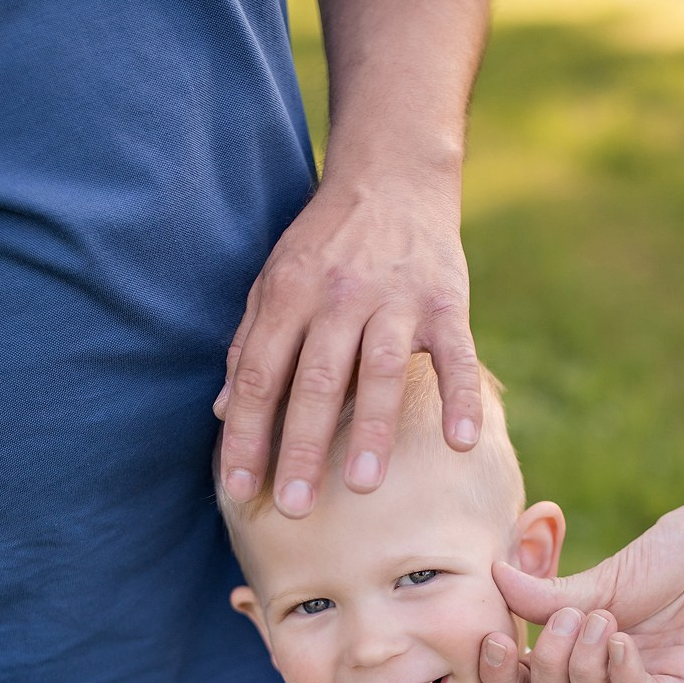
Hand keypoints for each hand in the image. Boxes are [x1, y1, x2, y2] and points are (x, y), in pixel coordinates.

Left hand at [214, 175, 481, 516]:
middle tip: (294, 507)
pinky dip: (461, 396)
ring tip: (361, 484)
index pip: (262, 375)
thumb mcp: (275, 280)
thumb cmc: (326, 243)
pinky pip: (457, 354)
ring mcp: (396, 298)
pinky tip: (461, 442)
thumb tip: (222, 412)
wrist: (394, 175)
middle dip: (302, 445)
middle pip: (315, 379)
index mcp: (289, 294)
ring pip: (379, 369)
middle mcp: (339, 295)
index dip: (248, 434)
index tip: (238, 489)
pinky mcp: (447, 301)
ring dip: (371, 428)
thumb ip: (250, 344)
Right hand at [479, 504, 683, 682]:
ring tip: (599, 618)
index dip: (503, 678)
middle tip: (566, 618)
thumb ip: (548, 595)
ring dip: (586, 668)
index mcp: (578, 658)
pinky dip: (623, 675)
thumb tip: (494, 577)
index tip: (495, 639)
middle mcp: (608, 680)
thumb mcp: (598, 579)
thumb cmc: (664, 559)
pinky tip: (620, 640)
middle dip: (549, 669)